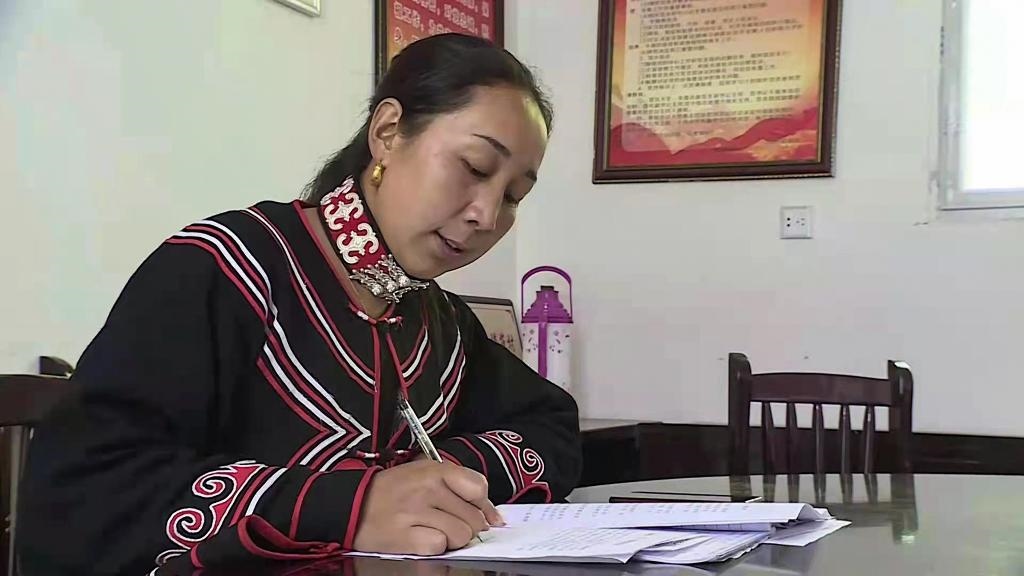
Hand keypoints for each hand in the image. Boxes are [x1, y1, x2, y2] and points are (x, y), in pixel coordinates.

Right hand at [352, 460, 504, 555]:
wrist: (351, 504)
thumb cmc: (392, 490)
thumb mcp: (424, 474)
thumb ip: (459, 488)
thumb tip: (493, 517)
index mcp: (435, 470)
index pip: (479, 488)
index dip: (483, 506)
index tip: (481, 515)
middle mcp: (428, 488)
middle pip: (473, 518)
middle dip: (466, 526)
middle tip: (447, 522)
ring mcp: (416, 512)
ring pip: (461, 535)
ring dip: (451, 538)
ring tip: (433, 530)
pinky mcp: (406, 536)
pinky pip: (439, 547)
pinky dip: (434, 547)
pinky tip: (420, 537)